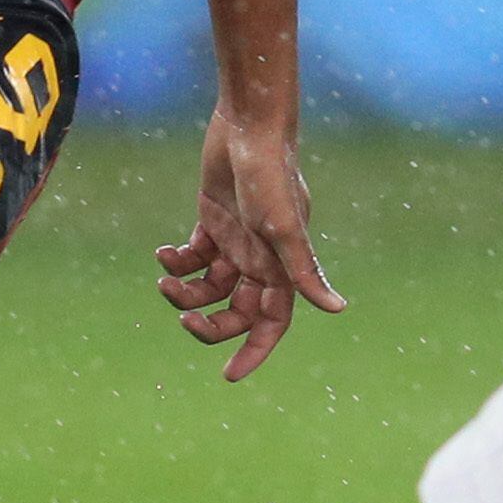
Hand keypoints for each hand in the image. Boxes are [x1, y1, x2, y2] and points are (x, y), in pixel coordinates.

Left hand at [154, 109, 348, 383]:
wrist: (249, 126)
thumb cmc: (271, 174)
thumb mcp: (284, 227)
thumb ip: (304, 270)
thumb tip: (338, 309)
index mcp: (280, 267)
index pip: (270, 324)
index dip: (254, 352)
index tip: (229, 376)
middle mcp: (260, 259)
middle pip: (234, 312)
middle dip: (209, 324)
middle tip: (184, 320)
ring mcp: (236, 241)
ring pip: (209, 287)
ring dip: (185, 292)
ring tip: (164, 280)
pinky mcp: (213, 220)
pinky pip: (193, 258)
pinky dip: (176, 262)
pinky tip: (164, 253)